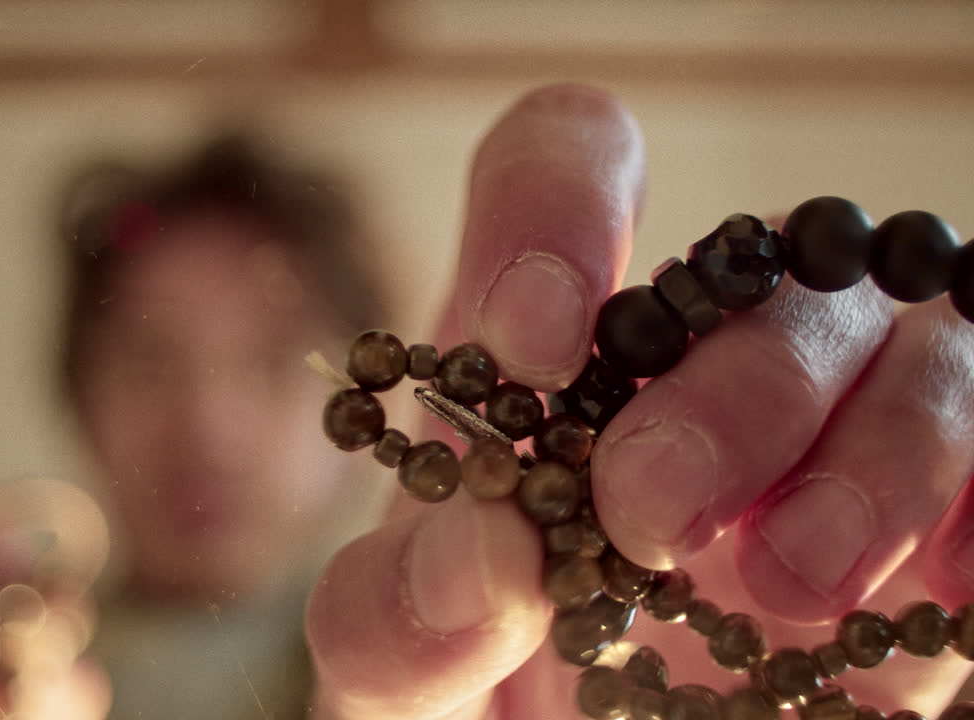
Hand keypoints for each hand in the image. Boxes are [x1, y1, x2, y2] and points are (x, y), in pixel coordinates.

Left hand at [305, 84, 973, 718]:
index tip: (529, 339)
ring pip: (905, 342)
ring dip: (870, 451)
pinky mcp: (921, 520)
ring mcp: (826, 428)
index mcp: (547, 351)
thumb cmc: (477, 687)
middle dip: (720, 385)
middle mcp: (695, 358)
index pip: (567, 164)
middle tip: (652, 512)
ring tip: (786, 584)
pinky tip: (935, 592)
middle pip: (757, 270)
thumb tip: (482, 553)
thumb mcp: (400, 666)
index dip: (557, 211)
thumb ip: (399, 615)